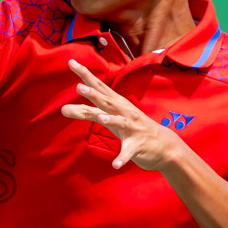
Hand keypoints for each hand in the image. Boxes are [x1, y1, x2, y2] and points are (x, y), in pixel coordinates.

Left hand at [59, 59, 182, 170]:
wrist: (164, 146)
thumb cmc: (131, 129)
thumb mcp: (108, 118)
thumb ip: (87, 113)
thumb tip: (63, 109)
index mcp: (116, 104)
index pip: (99, 86)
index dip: (85, 75)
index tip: (71, 62)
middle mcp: (124, 112)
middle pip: (107, 101)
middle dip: (94, 94)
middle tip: (79, 86)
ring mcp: (132, 128)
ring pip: (119, 121)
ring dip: (110, 118)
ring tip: (99, 117)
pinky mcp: (137, 146)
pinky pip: (128, 152)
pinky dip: (122, 158)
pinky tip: (115, 165)